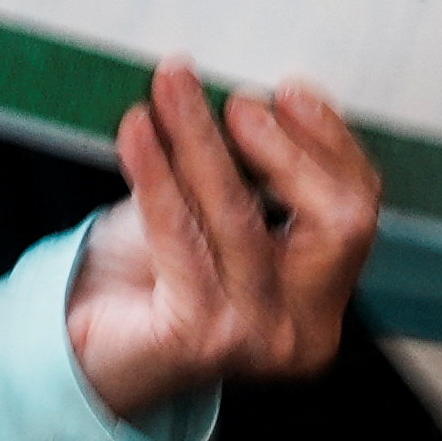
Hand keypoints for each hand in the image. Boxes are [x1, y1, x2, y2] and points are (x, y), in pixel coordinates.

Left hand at [60, 61, 377, 426]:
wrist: (84, 353)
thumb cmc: (149, 277)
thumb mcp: (210, 219)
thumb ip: (245, 174)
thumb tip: (254, 94)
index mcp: (321, 302)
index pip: (357, 213)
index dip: (330, 146)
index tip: (289, 90)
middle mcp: (303, 330)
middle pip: (335, 223)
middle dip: (287, 148)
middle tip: (236, 98)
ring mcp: (257, 339)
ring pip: (244, 220)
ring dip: (204, 141)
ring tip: (172, 87)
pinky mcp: (198, 336)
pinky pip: (180, 236)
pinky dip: (155, 173)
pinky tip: (136, 130)